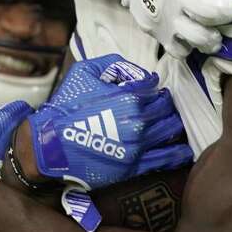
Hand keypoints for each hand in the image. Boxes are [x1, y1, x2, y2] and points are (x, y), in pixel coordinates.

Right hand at [30, 55, 191, 189]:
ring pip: (171, 130)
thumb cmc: (65, 109)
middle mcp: (138, 122)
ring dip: (172, 123)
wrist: (49, 147)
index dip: (151, 86)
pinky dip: (178, 152)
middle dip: (164, 103)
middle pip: (165, 108)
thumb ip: (114, 64)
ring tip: (167, 122)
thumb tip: (136, 71)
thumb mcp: (84, 72)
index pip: (153, 87)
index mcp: (129, 98)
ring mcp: (139, 146)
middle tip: (159, 104)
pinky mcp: (135, 166)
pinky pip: (167, 159)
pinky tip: (182, 149)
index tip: (149, 88)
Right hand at [105, 0, 231, 57]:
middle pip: (213, 12)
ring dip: (213, 35)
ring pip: (198, 37)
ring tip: (216, 29)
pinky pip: (180, 51)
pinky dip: (191, 46)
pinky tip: (194, 33)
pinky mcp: (157, 32)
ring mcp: (165, 15)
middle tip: (229, 6)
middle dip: (229, 10)